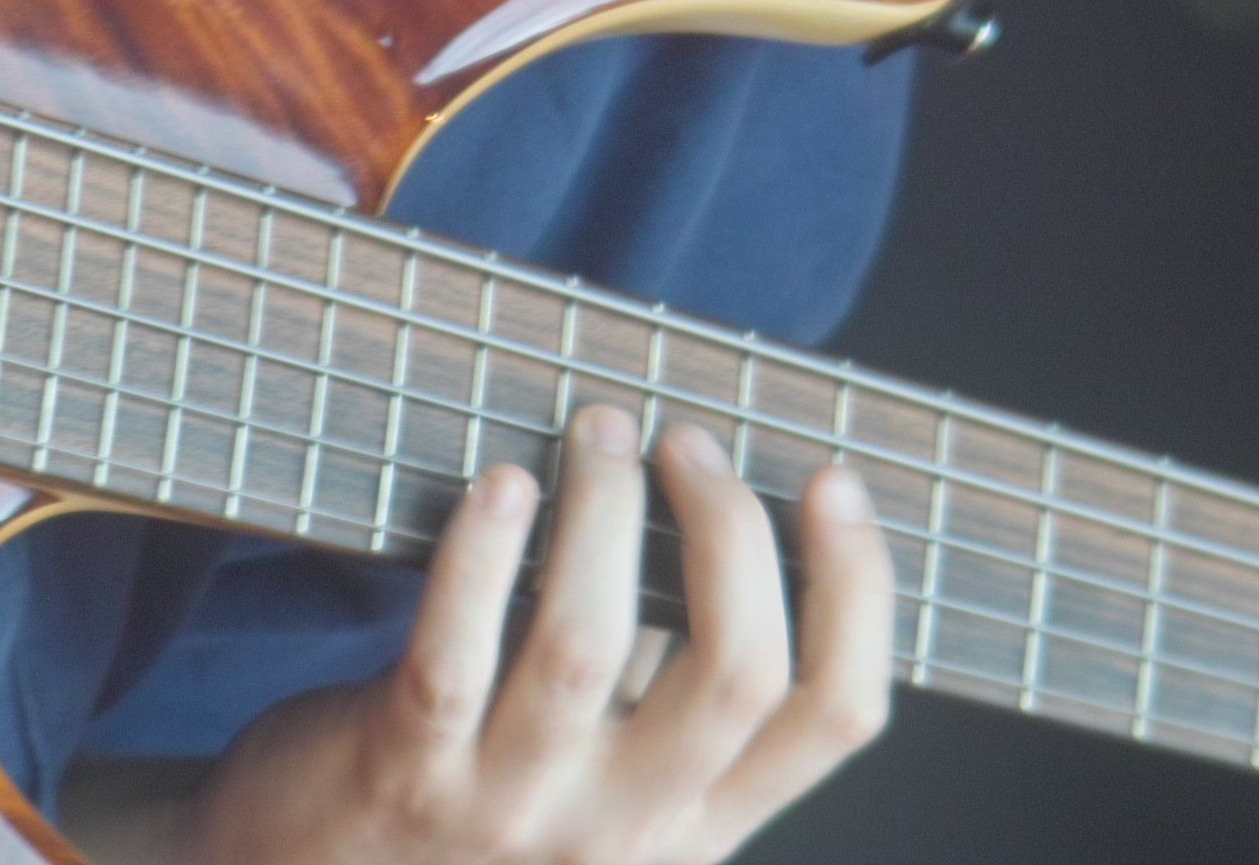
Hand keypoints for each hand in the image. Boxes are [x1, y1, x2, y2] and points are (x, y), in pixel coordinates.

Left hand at [160, 405, 896, 864]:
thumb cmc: (470, 803)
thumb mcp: (604, 782)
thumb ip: (670, 691)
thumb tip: (731, 519)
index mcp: (694, 825)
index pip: (832, 715)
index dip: (856, 587)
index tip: (832, 481)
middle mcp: (619, 832)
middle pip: (737, 673)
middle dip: (729, 527)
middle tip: (687, 441)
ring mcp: (509, 811)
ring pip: (590, 648)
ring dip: (603, 513)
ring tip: (598, 432)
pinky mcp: (402, 774)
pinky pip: (451, 654)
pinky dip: (483, 556)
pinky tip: (501, 484)